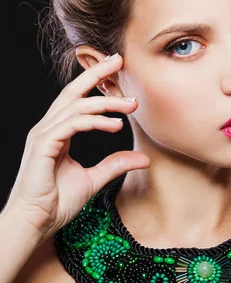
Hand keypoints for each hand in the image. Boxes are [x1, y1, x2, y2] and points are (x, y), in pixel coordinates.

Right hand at [6, 54, 149, 242]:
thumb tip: (144, 158)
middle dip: (95, 72)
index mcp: (57, 133)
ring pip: (76, 106)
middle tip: (119, 59)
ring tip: (130, 105)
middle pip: (73, 91)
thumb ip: (115, 165)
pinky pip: (72, 124)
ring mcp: (44, 135)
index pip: (77, 99)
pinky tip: (114, 124)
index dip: (95, 82)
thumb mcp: (94, 180)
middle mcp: (48, 128)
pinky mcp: (44, 145)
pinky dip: (94, 121)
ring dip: (106, 102)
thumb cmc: (56, 203)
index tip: (116, 71)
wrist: (35, 223)